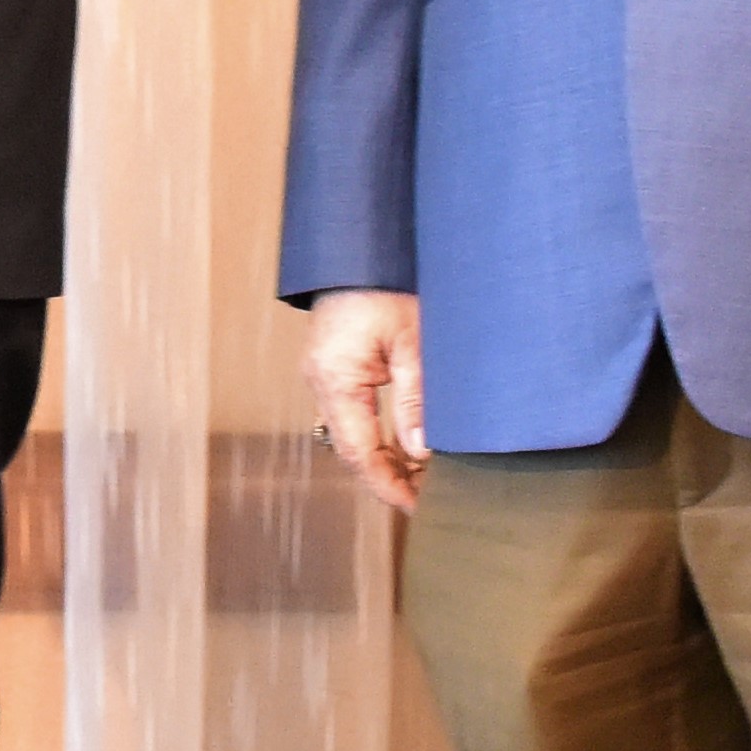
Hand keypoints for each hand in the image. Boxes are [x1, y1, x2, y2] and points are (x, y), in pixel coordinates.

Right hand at [302, 291, 427, 516]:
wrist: (362, 244)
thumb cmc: (387, 282)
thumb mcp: (413, 341)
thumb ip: (416, 400)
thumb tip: (423, 453)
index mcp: (335, 379)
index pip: (360, 452)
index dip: (388, 485)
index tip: (416, 506)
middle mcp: (322, 382)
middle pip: (353, 449)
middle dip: (389, 477)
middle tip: (428, 497)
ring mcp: (324, 375)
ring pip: (353, 435)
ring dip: (386, 457)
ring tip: (425, 475)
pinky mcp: (334, 367)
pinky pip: (353, 415)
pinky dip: (379, 434)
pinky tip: (407, 445)